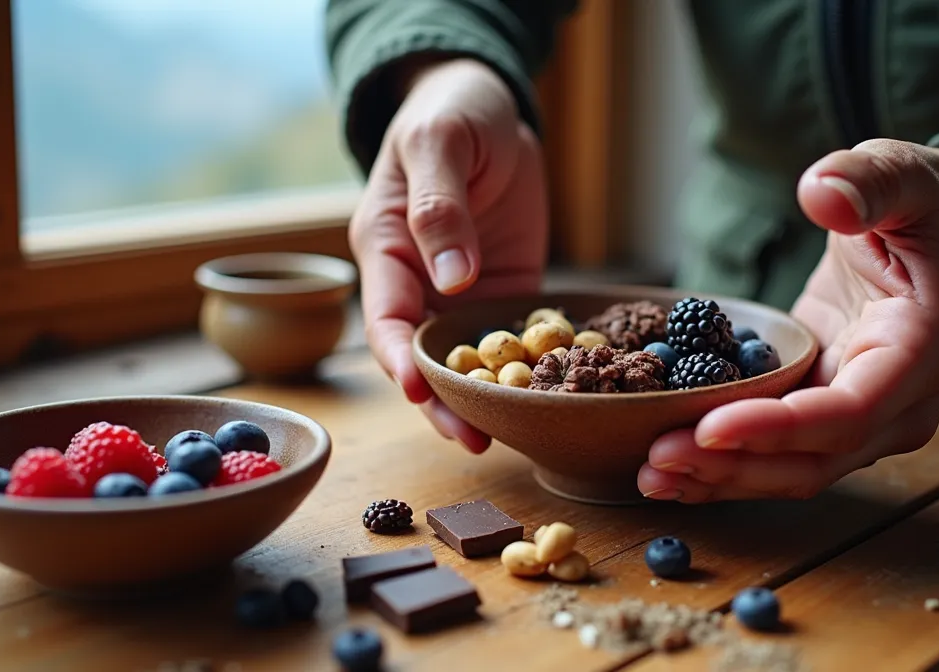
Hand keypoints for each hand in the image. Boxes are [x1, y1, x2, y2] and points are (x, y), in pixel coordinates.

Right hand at [349, 58, 547, 452]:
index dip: (401, 358)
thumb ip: (438, 208)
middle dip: (444, 401)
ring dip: (485, 397)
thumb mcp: (439, 145)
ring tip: (508, 437)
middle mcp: (420, 281)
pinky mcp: (506, 291)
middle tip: (473, 439)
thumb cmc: (449, 113)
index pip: (387, 317)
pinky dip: (528, 368)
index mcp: (387, 250)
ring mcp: (463, 291)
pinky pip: (514, 338)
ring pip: (467, 359)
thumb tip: (451, 279)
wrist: (488, 104)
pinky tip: (551, 396)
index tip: (422, 390)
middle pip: (424, 355)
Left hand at [639, 138, 938, 501]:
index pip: (848, 412)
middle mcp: (900, 404)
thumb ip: (866, 181)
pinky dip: (725, 464)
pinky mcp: (828, 411)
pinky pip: (778, 452)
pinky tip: (670, 468)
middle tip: (655, 462)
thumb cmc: (933, 207)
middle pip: (813, 459)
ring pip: (792, 469)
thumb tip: (821, 194)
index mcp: (922, 352)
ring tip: (651, 473)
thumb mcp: (904, 174)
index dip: (777, 428)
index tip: (709, 428)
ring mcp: (866, 418)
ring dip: (721, 479)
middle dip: (732, 467)